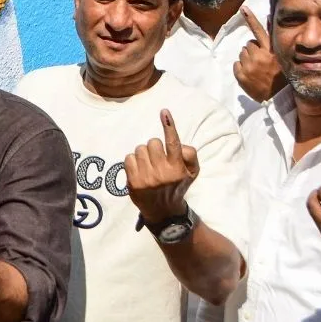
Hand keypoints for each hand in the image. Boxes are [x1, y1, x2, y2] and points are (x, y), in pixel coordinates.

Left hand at [126, 110, 199, 224]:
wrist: (163, 210)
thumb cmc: (177, 185)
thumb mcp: (192, 172)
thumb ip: (190, 155)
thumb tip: (177, 143)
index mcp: (178, 168)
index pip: (173, 143)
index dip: (169, 126)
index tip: (164, 112)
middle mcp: (162, 173)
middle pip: (152, 142)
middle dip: (154, 147)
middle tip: (157, 159)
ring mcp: (147, 178)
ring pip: (139, 149)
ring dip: (143, 154)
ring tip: (149, 166)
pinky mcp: (133, 182)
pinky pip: (128, 158)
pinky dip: (133, 161)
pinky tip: (139, 171)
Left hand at [233, 6, 286, 102]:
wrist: (278, 99)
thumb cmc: (282, 78)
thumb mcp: (283, 59)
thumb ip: (275, 43)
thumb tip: (270, 20)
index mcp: (272, 51)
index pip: (260, 32)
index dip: (251, 19)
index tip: (243, 8)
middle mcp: (260, 56)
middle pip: (248, 45)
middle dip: (253, 51)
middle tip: (261, 62)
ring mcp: (249, 66)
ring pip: (242, 54)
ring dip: (247, 59)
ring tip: (257, 69)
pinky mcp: (241, 75)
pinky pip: (236, 65)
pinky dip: (241, 68)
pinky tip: (250, 74)